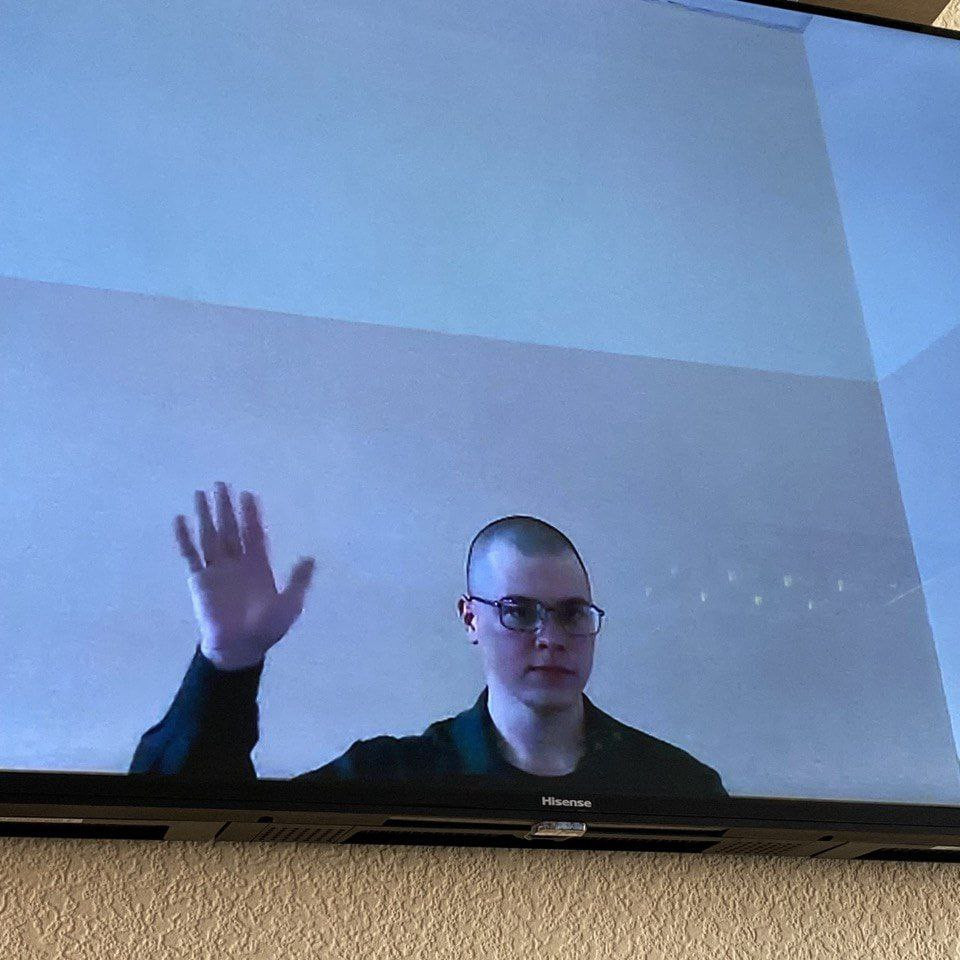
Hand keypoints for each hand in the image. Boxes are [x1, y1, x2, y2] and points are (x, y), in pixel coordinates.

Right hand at [174, 481, 314, 670]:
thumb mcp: (291, 604)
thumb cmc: (266, 629)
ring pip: (210, 536)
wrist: (239, 648)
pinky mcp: (200, 580)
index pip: (254, 533)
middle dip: (226, 507)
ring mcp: (217, 570)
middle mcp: (236, 563)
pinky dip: (185, 538)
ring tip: (200, 493)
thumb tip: (310, 558)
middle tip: (221, 483)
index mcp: (258, 565)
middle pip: (230, 528)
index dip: (251, 514)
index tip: (248, 495)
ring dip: (206, 515)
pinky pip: (191, 555)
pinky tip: (180, 519)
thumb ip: (298, 581)